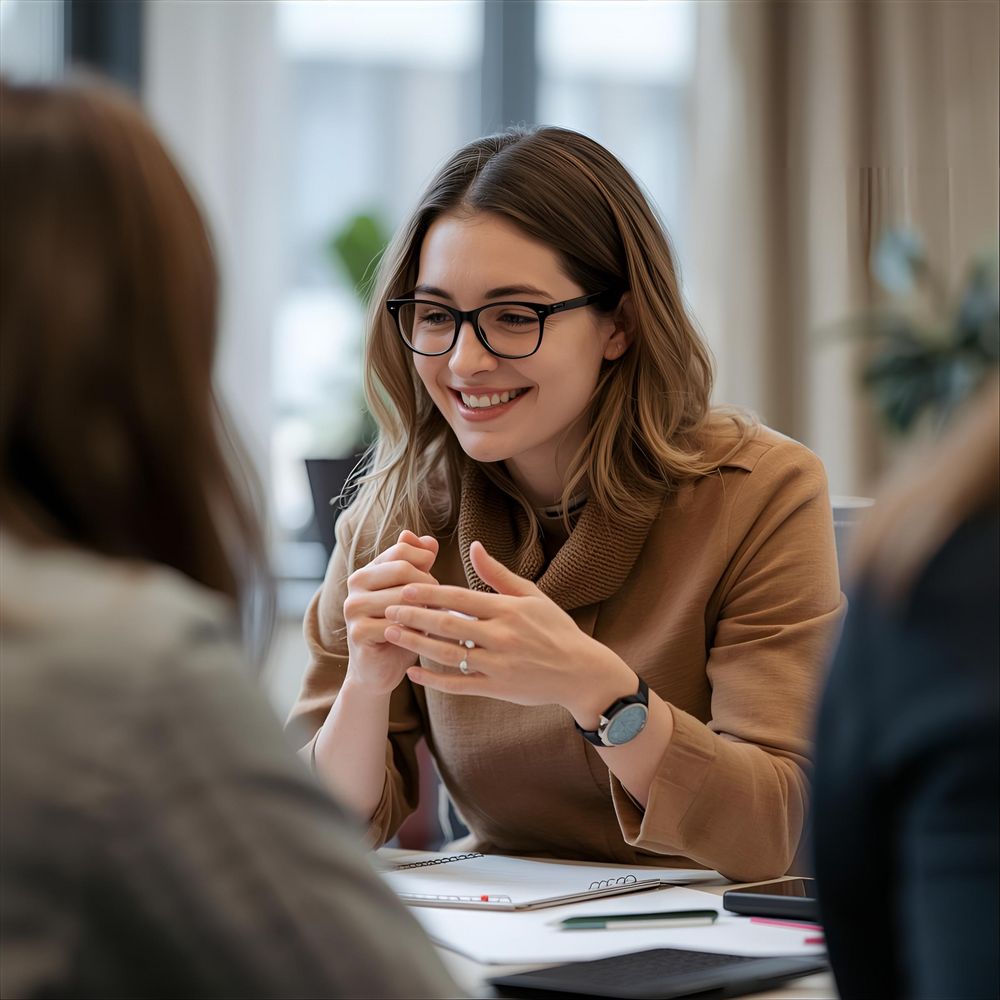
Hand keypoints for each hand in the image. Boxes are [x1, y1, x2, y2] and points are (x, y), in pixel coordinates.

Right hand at [343, 529, 438, 695]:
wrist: (381, 669)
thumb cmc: (402, 629)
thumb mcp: (414, 595)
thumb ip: (421, 566)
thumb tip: (428, 540)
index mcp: (368, 569)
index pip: (402, 550)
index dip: (426, 564)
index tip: (434, 583)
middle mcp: (355, 583)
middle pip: (403, 569)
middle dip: (428, 586)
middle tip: (437, 605)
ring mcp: (353, 607)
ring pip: (402, 596)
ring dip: (424, 610)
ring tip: (431, 622)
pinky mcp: (357, 631)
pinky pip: (395, 624)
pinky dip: (414, 631)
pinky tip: (420, 638)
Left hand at [382, 540, 636, 725]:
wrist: (581, 672)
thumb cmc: (556, 629)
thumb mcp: (532, 595)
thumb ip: (498, 574)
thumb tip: (473, 546)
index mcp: (508, 610)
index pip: (460, 598)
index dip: (429, 593)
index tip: (404, 588)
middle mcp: (501, 637)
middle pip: (448, 625)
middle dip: (414, 617)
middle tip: (388, 610)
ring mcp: (497, 665)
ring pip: (447, 655)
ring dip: (416, 645)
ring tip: (391, 635)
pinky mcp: (496, 689)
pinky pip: (458, 685)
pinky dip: (432, 680)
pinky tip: (411, 672)